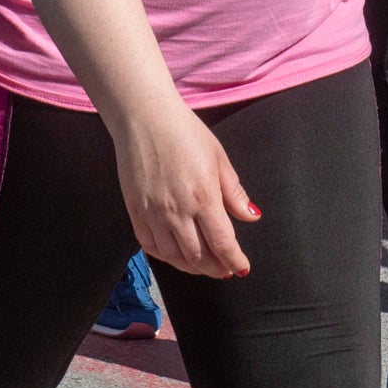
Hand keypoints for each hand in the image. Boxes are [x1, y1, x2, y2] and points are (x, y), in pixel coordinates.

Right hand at [112, 99, 257, 278]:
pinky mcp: (135, 211)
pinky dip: (166, 257)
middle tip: (225, 270)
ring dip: (192, 267)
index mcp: (204, 196)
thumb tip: (252, 216)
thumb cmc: (185, 133)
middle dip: (216, 268)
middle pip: (198, 256)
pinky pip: (150, 246)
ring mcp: (153, 213)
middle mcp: (177, 210)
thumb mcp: (219, 158)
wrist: (144, 118)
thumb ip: (234, 192)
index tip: (242, 267)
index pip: (222, 243)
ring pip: (174, 257)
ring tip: (203, 266)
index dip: (234, 260)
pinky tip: (176, 254)